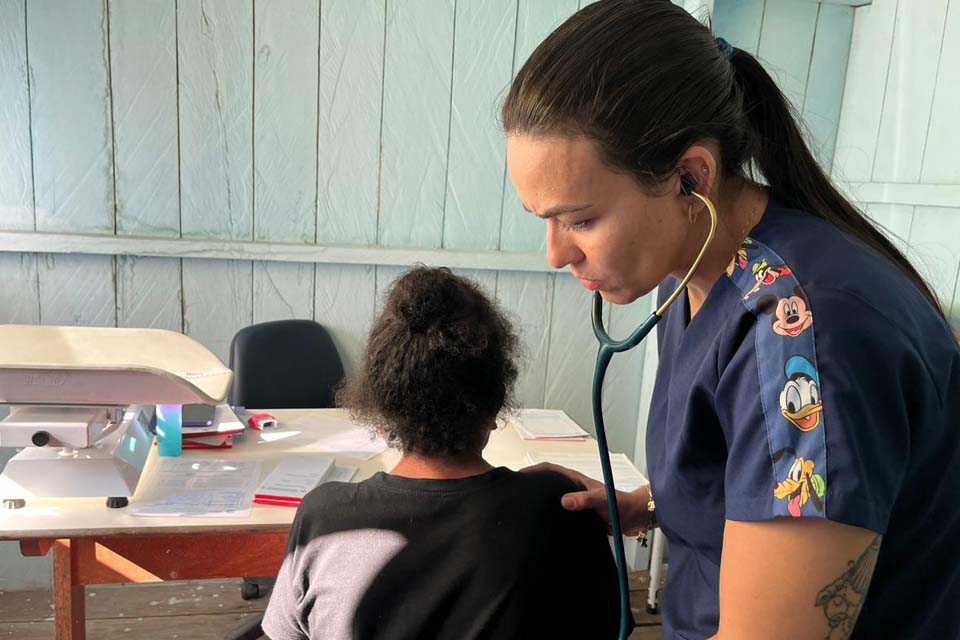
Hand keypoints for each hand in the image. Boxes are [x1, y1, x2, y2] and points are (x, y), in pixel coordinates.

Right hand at [522, 462, 651, 535]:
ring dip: (542, 502)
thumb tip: (564, 501)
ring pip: (554, 500)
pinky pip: (561, 515)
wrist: (633, 518)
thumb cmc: (619, 505)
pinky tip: (545, 526)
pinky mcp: (578, 516)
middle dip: (533, 485)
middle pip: (548, 484)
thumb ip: (584, 500)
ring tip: (525, 510)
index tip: (519, 474)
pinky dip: (552, 517)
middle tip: (517, 493)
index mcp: (575, 480)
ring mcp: (575, 503)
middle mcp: (573, 490)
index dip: (534, 469)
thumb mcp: (601, 500)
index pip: (550, 469)